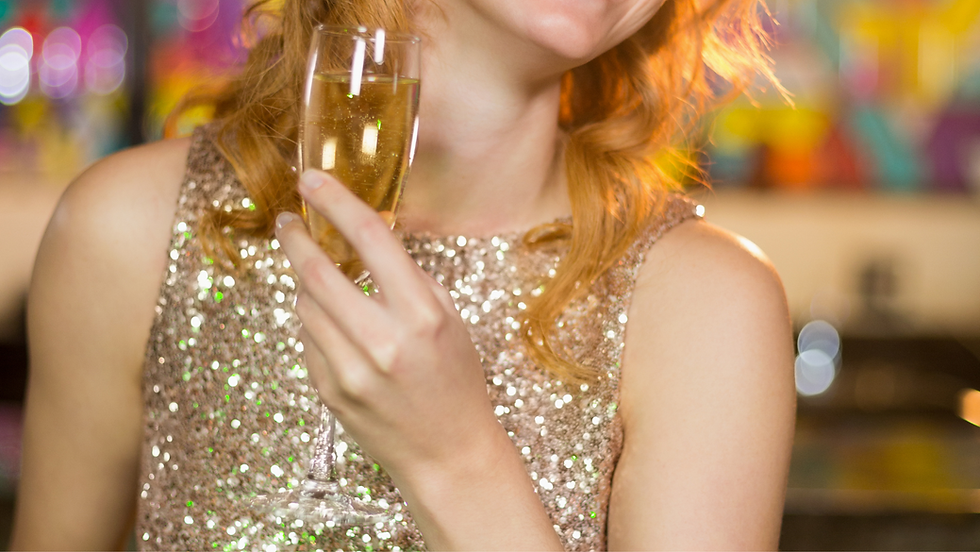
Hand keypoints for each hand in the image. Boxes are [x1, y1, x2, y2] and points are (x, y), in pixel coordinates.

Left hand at [274, 169, 502, 486]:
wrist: (448, 452)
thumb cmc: (455, 379)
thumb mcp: (448, 319)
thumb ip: (407, 278)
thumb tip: (363, 239)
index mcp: (421, 313)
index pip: (368, 237)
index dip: (335, 200)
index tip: (312, 179)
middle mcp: (383, 340)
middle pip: (317, 270)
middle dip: (295, 238)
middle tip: (287, 221)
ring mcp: (351, 370)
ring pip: (305, 305)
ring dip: (307, 284)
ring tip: (322, 281)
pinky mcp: (330, 392)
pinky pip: (307, 339)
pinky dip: (315, 323)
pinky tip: (336, 328)